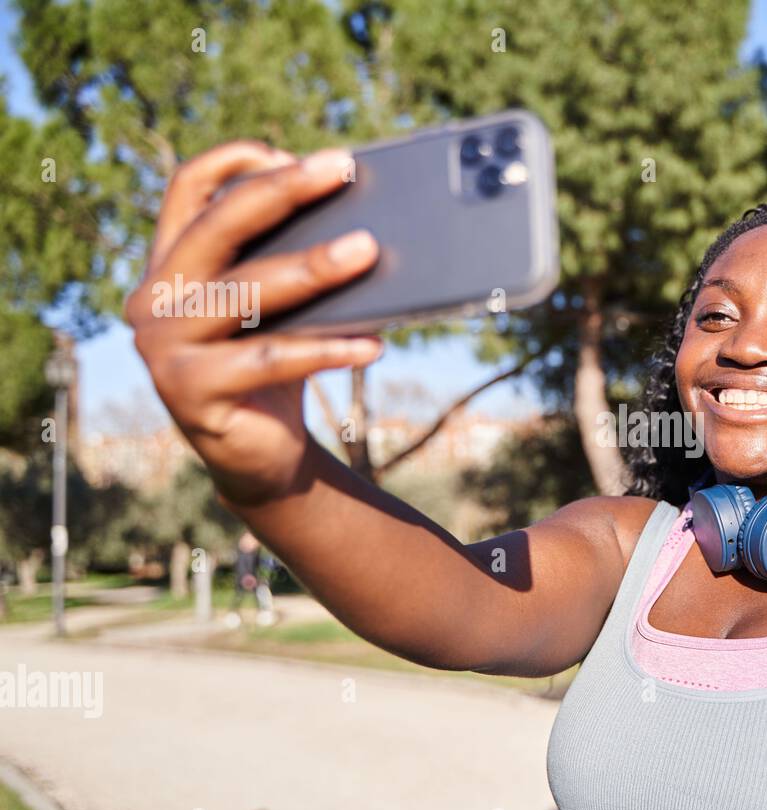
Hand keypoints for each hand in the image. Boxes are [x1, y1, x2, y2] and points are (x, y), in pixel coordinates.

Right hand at [126, 140, 381, 506]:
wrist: (260, 458)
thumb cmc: (275, 370)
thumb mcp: (278, 310)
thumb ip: (288, 265)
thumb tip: (359, 223)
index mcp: (170, 265)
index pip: (188, 190)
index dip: (236, 162)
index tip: (292, 152)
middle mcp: (153, 299)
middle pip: (219, 226)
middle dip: (283, 190)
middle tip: (340, 169)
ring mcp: (163, 347)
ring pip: (247, 293)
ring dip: (313, 268)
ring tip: (368, 250)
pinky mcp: (188, 393)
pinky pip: (270, 360)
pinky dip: (327, 349)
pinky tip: (372, 344)